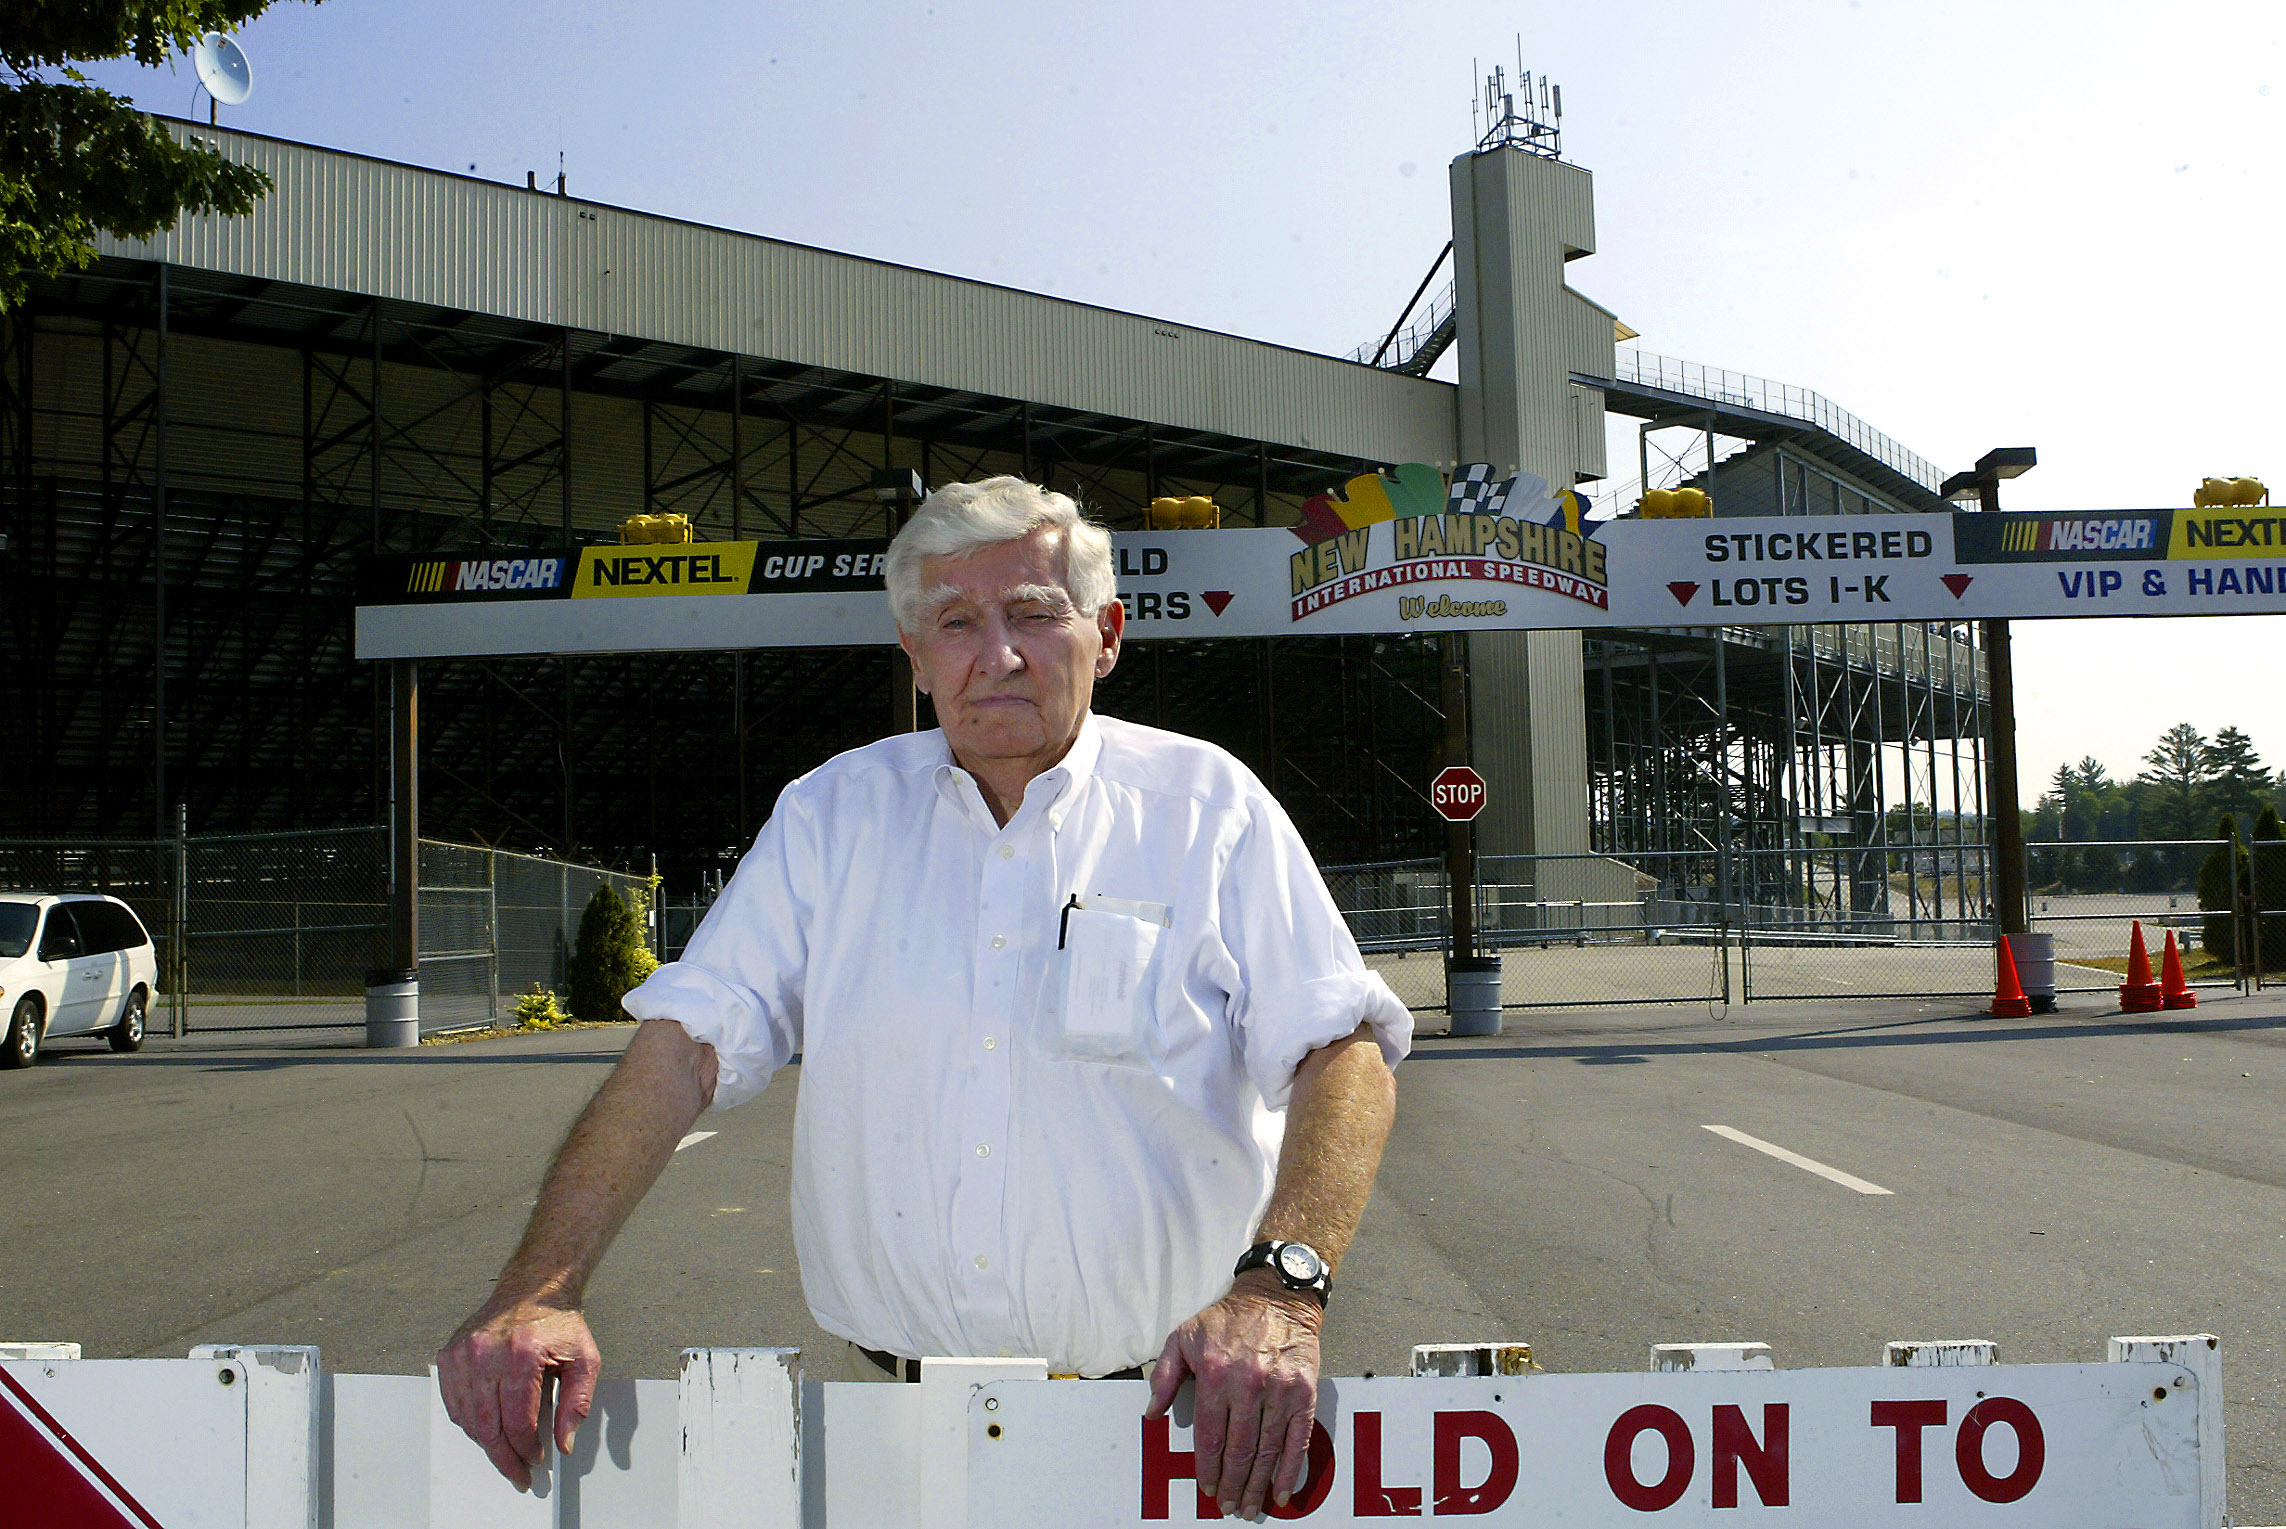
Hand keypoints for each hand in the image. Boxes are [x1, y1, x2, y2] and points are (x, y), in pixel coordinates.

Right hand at [436, 1297, 600, 1490]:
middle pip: (489, 1427)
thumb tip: (565, 1442)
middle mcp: (486, 1353)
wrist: (533, 1289)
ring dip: (487, 1443)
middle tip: (518, 1473)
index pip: (518, 1422)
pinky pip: (454, 1404)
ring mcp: (463, 1354)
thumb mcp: (585, 1359)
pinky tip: (488, 1428)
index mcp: (521, 1354)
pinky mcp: (450, 1355)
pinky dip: (470, 1422)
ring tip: (505, 1453)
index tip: (537, 1459)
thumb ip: (578, 1404)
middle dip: (505, 1457)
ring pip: (469, 1420)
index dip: (528, 1448)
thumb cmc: (558, 1323)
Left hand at [1144, 1274, 1324, 1518]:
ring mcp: (1279, 1391)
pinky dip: (1289, 1471)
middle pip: (1238, 1450)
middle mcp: (1248, 1385)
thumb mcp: (1184, 1337)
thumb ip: (1164, 1376)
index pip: (1209, 1435)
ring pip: (1266, 1451)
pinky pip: (1297, 1441)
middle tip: (1228, 1506)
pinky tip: (1281, 1492)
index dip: (1207, 1467)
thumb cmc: (1228, 1320)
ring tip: (1250, 1508)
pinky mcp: (1304, 1394)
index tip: (1207, 1487)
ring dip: (1257, 1485)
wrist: (1277, 1298)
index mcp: (1216, 1375)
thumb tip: (1152, 1413)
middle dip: (1232, 1484)